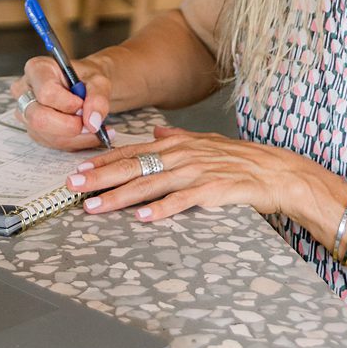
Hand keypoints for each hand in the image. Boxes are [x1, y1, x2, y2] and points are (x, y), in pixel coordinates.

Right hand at [8, 54, 111, 150]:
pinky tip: (88, 134)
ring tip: (95, 129)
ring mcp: (25, 113)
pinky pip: (52, 143)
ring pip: (46, 135)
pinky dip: (74, 142)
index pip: (46, 92)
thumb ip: (97, 98)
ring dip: (75, 137)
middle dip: (68, 126)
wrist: (86, 85)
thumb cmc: (88, 78)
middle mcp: (24, 91)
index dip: (68, 104)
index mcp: (37, 69)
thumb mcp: (99, 81)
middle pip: (39, 118)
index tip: (83, 104)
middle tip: (90, 124)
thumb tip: (93, 122)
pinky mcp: (33, 130)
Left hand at [65, 125, 301, 222]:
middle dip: (99, 178)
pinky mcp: (213, 189)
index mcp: (176, 144)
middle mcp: (181, 154)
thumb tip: (155, 129)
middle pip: (133, 167)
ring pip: (150, 184)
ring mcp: (196, 171)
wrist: (274, 171)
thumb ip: (177, 136)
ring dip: (120, 197)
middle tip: (72, 188)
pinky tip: (143, 218)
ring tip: (95, 207)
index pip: (131, 152)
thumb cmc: (237, 159)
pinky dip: (162, 209)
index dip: (102, 161)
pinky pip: (183, 200)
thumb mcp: (204, 142)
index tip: (78, 170)